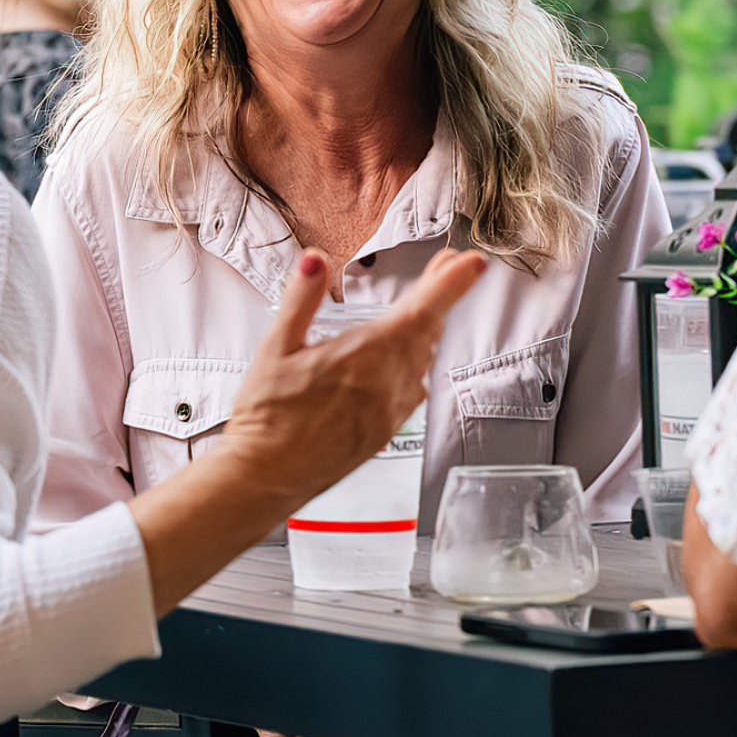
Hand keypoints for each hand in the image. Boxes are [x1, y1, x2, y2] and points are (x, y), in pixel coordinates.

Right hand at [218, 247, 487, 510]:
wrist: (265, 477)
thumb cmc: (265, 417)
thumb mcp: (275, 348)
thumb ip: (302, 299)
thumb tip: (315, 260)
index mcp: (364, 355)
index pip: (423, 309)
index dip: (453, 283)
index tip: (472, 263)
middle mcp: (387, 383)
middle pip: (428, 329)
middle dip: (440, 294)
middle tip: (445, 268)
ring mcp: (390, 409)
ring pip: (422, 358)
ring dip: (426, 330)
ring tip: (421, 309)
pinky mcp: (386, 430)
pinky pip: (412, 389)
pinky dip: (412, 365)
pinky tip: (400, 361)